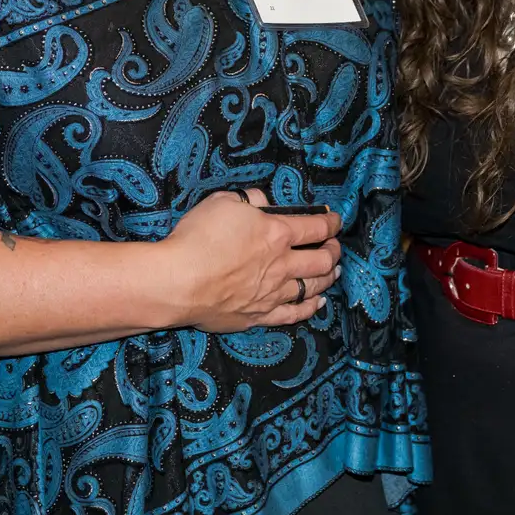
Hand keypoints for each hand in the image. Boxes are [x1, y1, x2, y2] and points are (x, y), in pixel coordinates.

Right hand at [161, 189, 341, 332]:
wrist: (178, 282)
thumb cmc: (198, 238)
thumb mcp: (221, 202)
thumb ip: (247, 199)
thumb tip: (261, 201)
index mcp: (276, 233)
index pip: (316, 227)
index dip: (331, 222)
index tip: (335, 219)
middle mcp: (281, 265)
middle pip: (322, 260)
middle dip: (334, 251)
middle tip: (335, 247)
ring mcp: (272, 293)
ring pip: (312, 287)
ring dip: (328, 278)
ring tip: (334, 272)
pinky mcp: (259, 315)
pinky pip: (293, 314)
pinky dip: (310, 308)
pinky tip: (318, 303)